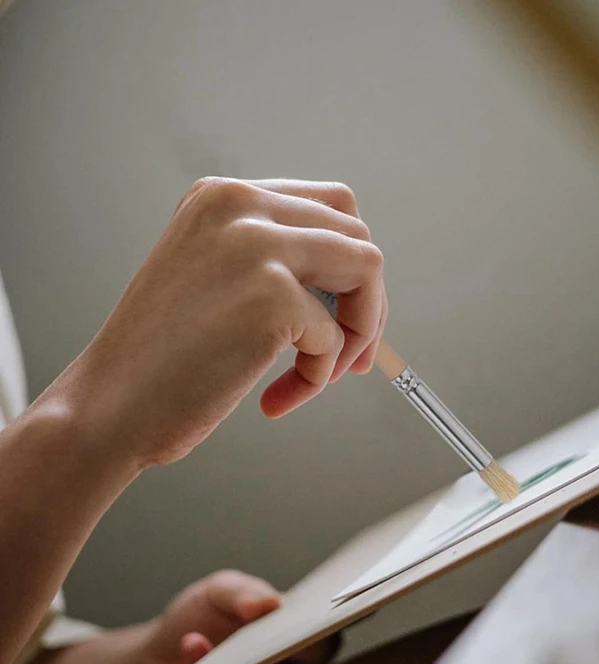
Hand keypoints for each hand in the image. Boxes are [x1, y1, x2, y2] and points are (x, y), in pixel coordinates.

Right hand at [52, 178, 386, 469]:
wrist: (108, 407)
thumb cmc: (162, 358)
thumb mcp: (214, 274)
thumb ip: (270, 256)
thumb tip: (353, 275)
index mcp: (222, 198)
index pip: (331, 206)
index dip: (351, 267)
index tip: (343, 317)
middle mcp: (239, 206)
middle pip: (356, 235)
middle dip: (364, 303)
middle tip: (345, 357)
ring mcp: (256, 246)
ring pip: (367, 268)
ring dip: (358, 332)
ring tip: (321, 374)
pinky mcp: (270, 296)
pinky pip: (334, 336)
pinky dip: (317, 375)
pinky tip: (274, 398)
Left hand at [144, 569, 338, 663]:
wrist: (153, 656)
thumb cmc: (200, 616)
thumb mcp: (218, 590)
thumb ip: (244, 591)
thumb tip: (270, 602)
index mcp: (295, 627)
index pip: (327, 631)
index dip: (336, 624)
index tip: (324, 614)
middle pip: (311, 661)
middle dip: (295, 644)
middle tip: (272, 630)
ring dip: (241, 661)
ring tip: (202, 636)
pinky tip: (191, 644)